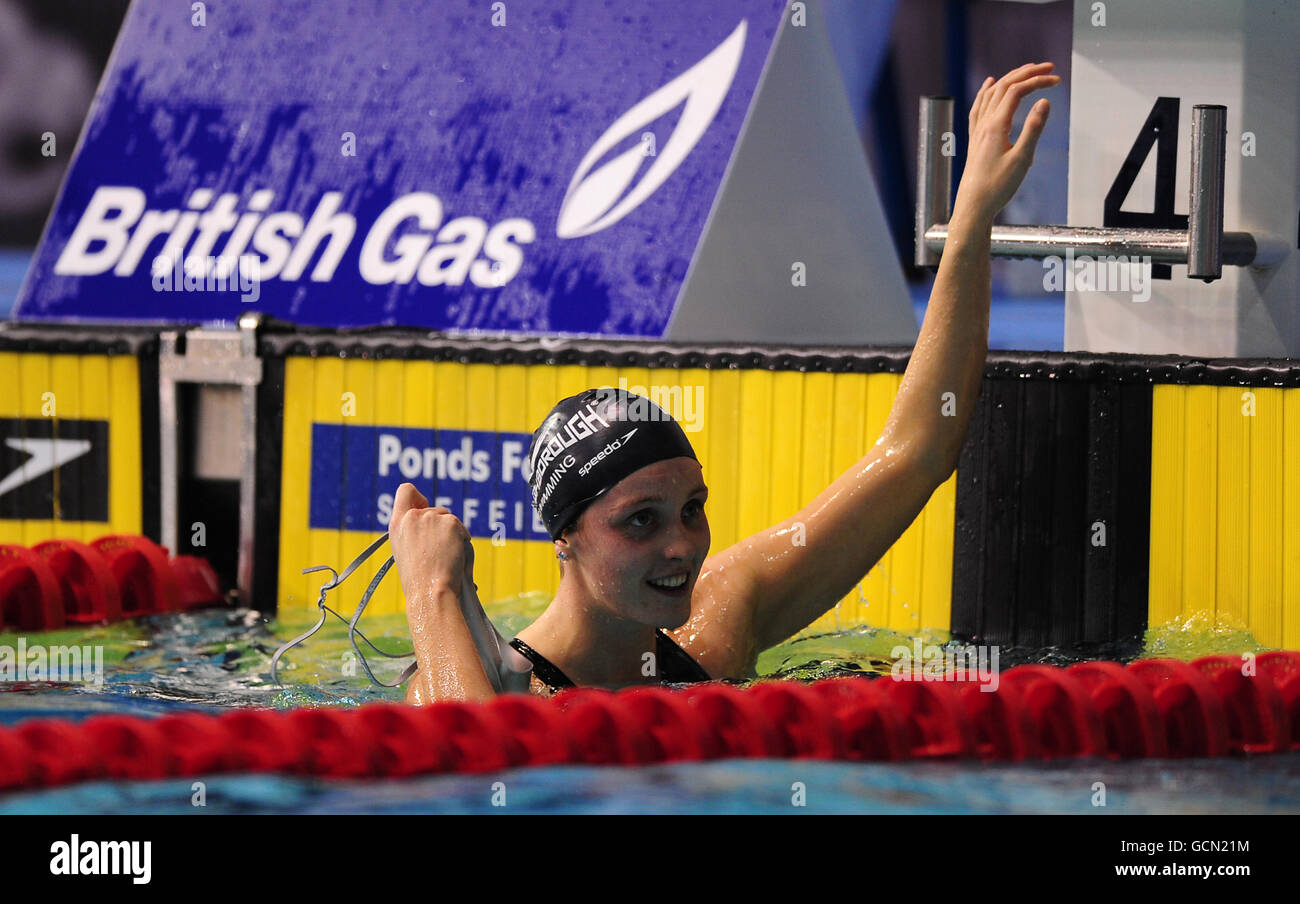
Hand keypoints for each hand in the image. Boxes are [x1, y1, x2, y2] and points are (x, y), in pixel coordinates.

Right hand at [388, 483, 469, 607]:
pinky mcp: (450, 522)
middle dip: (442, 525)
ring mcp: (432, 517)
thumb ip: (414, 532)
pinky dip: (463, 540)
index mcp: (397, 524)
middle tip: (440, 549)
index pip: (405, 491)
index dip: (418, 497)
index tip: (424, 506)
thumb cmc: (419, 581)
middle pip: (435, 509)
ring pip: (449, 519)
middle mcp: (412, 516)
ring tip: (445, 557)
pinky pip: (462, 528)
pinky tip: (455, 555)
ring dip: (452, 534)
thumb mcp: (406, 551)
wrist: (431, 591)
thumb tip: (432, 524)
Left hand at [952, 62, 1059, 224]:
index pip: (1017, 91)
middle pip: (1004, 87)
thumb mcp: (1022, 159)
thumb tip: (1044, 101)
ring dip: (1010, 78)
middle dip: (1026, 73)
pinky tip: (989, 85)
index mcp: (996, 127)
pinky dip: (986, 91)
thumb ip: (1034, 129)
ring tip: (1027, 70)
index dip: (1038, 81)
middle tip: (1048, 67)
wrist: (973, 206)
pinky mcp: (975, 139)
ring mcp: (977, 131)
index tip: (1057, 80)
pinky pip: (979, 107)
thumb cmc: (998, 187)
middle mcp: (984, 124)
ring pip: (991, 94)